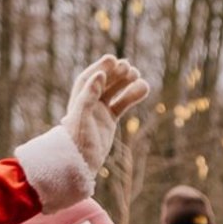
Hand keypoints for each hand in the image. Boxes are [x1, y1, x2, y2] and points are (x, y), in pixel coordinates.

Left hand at [61, 55, 148, 174]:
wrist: (81, 164)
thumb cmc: (78, 141)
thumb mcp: (82, 117)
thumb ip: (89, 95)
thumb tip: (100, 75)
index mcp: (78, 99)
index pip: (90, 78)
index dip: (101, 68)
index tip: (113, 60)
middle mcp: (88, 102)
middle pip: (103, 82)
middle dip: (116, 73)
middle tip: (129, 67)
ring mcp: (99, 110)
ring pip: (115, 91)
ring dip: (126, 82)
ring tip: (138, 75)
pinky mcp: (109, 119)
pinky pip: (122, 104)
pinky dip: (132, 96)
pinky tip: (144, 88)